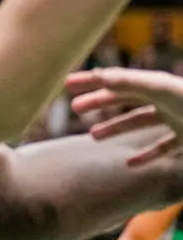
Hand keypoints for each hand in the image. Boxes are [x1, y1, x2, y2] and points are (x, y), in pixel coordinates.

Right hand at [67, 67, 182, 163]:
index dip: (92, 80)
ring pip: (139, 122)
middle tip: (75, 108)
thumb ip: (131, 83)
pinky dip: (147, 155)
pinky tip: (129, 164)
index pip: (117, 79)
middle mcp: (164, 99)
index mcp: (155, 83)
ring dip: (115, 128)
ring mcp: (176, 118)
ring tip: (93, 136)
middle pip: (124, 98)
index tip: (67, 83)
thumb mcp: (161, 88)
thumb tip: (99, 76)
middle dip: (98, 101)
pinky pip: (163, 148)